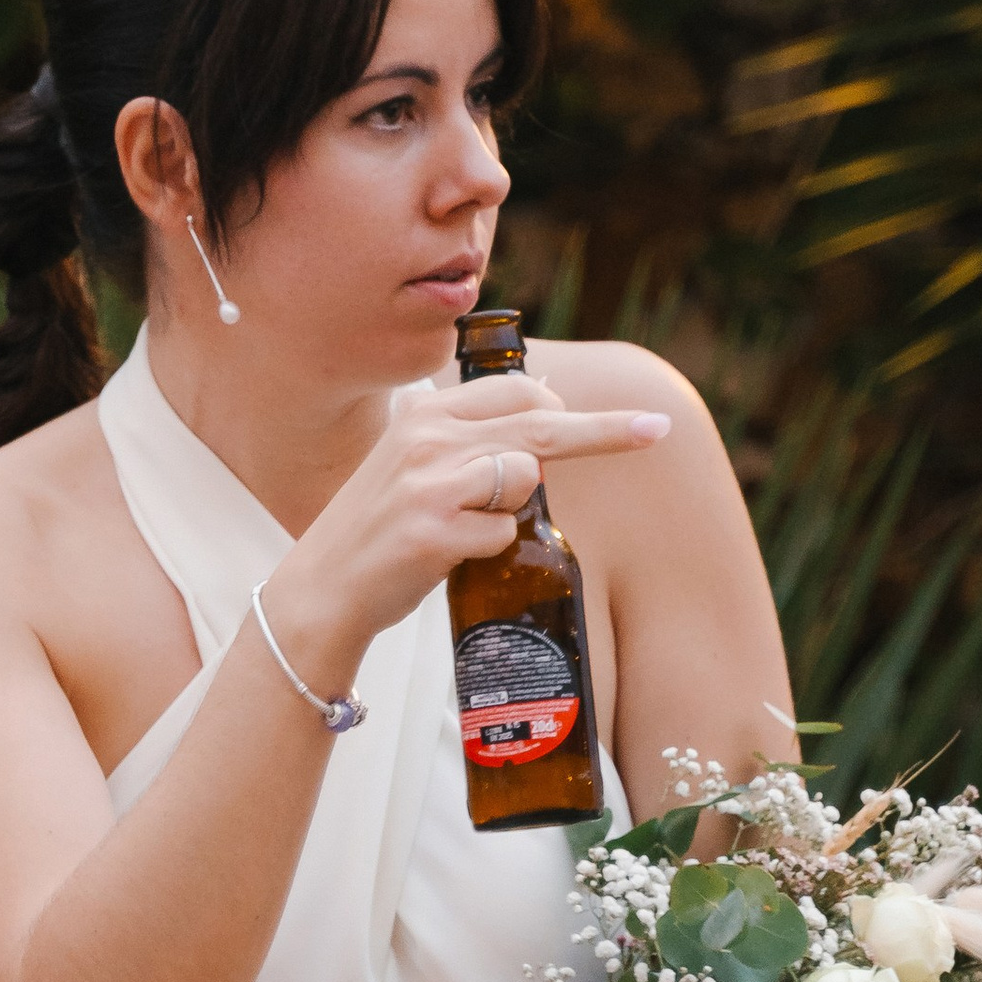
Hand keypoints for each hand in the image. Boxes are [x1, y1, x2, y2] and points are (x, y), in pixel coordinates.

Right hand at [259, 370, 669, 688]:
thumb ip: (468, 438)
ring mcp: (430, 483)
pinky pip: (502, 533)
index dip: (569, 406)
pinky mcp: (432, 531)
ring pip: (525, 478)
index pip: (519, 391)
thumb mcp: (412, 463)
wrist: (322, 590)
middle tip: (658, 430)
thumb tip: (546, 410)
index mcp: (425, 414)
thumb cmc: (378, 530)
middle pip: (541, 425)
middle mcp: (428, 438)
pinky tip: (447, 555)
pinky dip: (489, 550)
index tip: (627, 419)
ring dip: (513, 508)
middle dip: (608, 430)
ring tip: (464, 527)